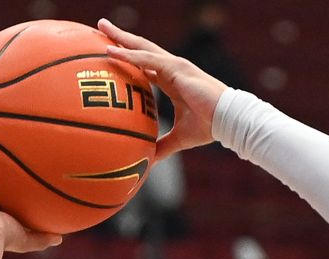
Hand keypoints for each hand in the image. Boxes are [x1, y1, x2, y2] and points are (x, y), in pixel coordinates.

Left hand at [99, 18, 225, 161]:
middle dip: (121, 37)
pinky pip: (147, 59)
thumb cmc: (209, 127)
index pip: (144, 64)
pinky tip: (112, 50)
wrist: (228, 120)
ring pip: (142, 47)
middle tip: (100, 25)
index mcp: (171, 81)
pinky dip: (129, 54)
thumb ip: (163, 146)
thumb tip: (148, 162)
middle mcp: (171, 69)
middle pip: (141, 49)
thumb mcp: (180, 138)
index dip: (128, 57)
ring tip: (102, 25)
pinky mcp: (176, 68)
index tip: (109, 52)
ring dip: (120, 37)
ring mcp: (174, 66)